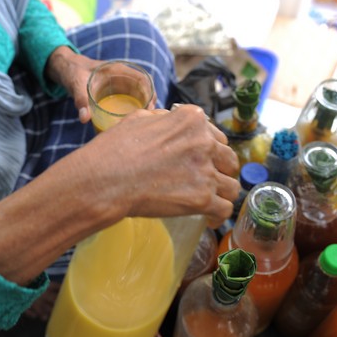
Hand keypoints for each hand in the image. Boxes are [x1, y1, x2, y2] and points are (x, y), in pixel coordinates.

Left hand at [47, 50, 157, 123]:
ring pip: (137, 95)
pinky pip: (128, 99)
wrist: (65, 67)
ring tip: (142, 123)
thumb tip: (84, 119)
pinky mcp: (114, 91)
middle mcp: (121, 76)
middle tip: (147, 120)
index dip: (150, 92)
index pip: (142, 79)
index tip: (150, 108)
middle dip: (149, 103)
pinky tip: (130, 121)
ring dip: (142, 107)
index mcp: (118, 70)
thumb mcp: (76, 84)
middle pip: (143, 89)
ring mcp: (119, 84)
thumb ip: (81, 100)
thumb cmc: (72, 71)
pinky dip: (133, 108)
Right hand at [81, 105, 239, 227]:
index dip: (209, 149)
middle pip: (228, 159)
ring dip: (222, 193)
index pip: (216, 136)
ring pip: (231, 185)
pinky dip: (217, 215)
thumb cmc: (114, 149)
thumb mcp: (138, 118)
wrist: (104, 180)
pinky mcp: (202, 199)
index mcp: (191, 120)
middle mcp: (204, 143)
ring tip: (211, 200)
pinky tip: (209, 217)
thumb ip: (163, 119)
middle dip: (219, 170)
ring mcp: (205, 172)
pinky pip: (224, 209)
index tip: (203, 159)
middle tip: (207, 179)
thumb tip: (170, 122)